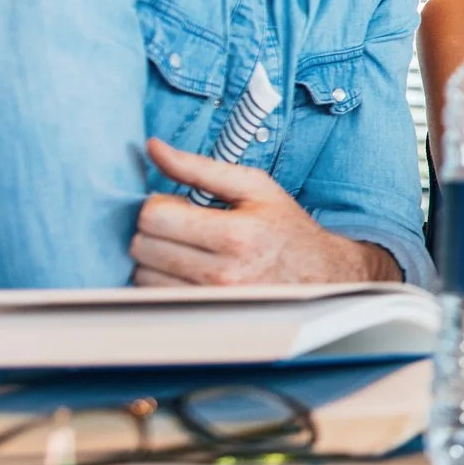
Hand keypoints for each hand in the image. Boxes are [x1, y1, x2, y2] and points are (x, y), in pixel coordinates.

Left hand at [131, 138, 399, 285]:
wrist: (322, 275)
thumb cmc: (285, 228)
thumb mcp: (254, 187)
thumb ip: (199, 167)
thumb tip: (153, 147)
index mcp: (235, 235)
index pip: (153, 216)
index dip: (159, 206)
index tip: (179, 207)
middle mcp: (223, 273)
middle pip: (142, 246)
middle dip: (155, 231)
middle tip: (183, 228)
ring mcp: (212, 301)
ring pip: (142, 274)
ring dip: (155, 259)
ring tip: (187, 250)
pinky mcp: (205, 317)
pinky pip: (155, 295)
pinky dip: (161, 280)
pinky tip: (186, 271)